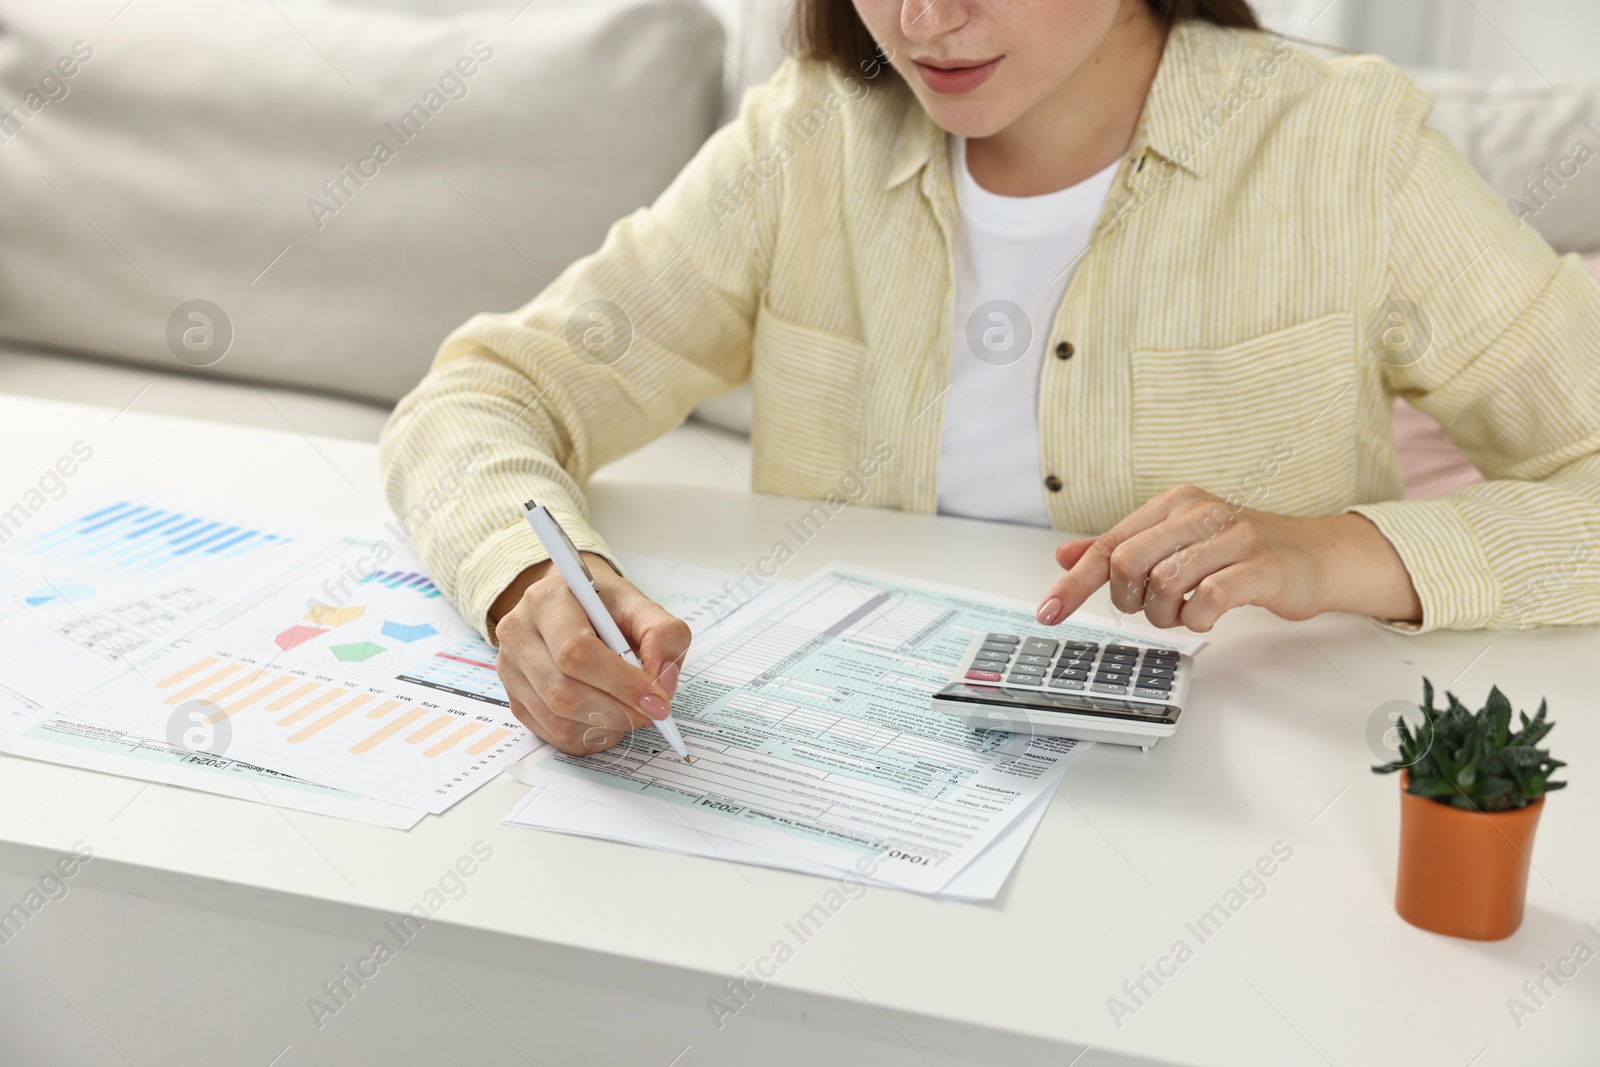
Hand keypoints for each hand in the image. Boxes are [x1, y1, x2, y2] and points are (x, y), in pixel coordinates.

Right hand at [490, 554, 689, 754]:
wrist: (574, 606)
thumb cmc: (605, 607)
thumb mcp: (642, 606)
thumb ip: (664, 635)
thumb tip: (661, 681)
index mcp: (547, 599)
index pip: (576, 651)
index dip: (621, 682)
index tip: (657, 699)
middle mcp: (518, 633)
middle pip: (564, 693)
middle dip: (617, 710)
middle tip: (650, 710)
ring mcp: (510, 669)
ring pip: (558, 719)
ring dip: (606, 725)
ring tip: (630, 709)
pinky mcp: (515, 698)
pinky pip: (554, 735)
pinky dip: (591, 735)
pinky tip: (608, 716)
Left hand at [1035, 484, 1422, 632]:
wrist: (1318, 557)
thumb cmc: (1243, 552)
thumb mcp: (1177, 542)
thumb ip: (1123, 547)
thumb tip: (1065, 555)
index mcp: (1173, 503)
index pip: (1107, 543)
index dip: (1073, 583)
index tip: (1048, 613)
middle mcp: (1200, 512)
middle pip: (1127, 562)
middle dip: (1127, 599)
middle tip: (1148, 608)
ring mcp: (1233, 537)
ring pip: (1164, 583)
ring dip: (1164, 615)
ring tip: (1183, 614)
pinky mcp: (1261, 566)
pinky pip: (1207, 599)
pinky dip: (1197, 620)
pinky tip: (1207, 616)